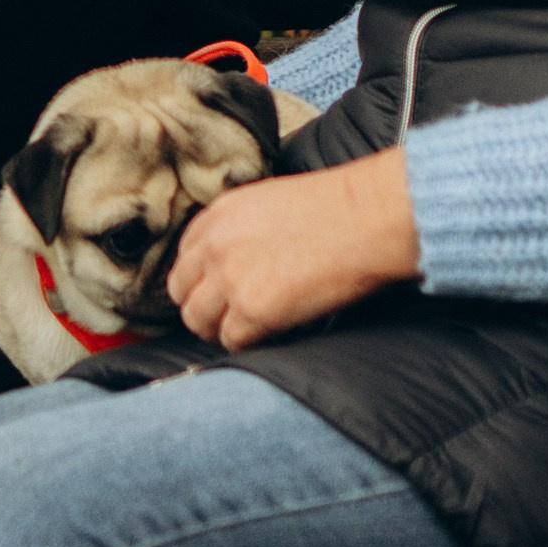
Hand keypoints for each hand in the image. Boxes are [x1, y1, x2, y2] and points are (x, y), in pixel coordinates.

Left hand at [169, 145, 419, 351]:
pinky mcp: (254, 311)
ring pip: (198, 320)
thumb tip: (239, 259)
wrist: (366, 219)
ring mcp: (231, 279)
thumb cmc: (335, 208)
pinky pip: (231, 341)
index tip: (214, 290)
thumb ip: (241, 229)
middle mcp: (215, 246)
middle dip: (201, 306)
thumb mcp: (269, 202)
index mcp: (219, 214)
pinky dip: (246, 344)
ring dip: (218, 330)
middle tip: (224, 318)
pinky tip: (267, 337)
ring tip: (244, 331)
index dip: (199, 278)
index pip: (185, 256)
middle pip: (181, 291)